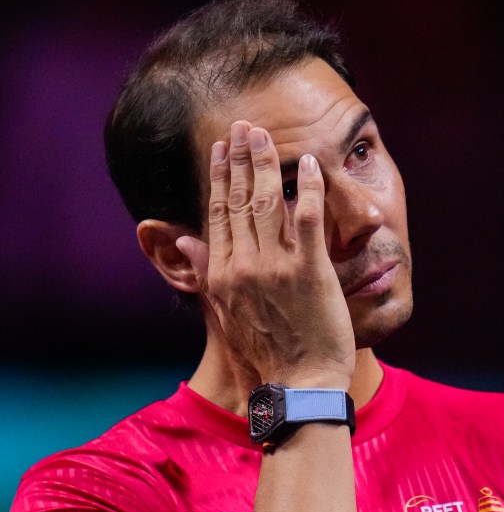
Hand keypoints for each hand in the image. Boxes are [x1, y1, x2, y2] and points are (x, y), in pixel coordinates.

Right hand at [176, 121, 354, 387]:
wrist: (298, 384)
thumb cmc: (265, 351)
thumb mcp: (225, 313)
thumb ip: (207, 272)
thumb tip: (185, 240)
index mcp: (223, 273)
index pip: (218, 214)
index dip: (218, 178)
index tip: (220, 150)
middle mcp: (243, 264)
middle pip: (238, 200)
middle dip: (239, 159)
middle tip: (242, 127)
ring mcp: (276, 267)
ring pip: (266, 202)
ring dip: (264, 163)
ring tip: (263, 134)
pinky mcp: (309, 271)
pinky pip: (307, 220)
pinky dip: (307, 188)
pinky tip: (308, 162)